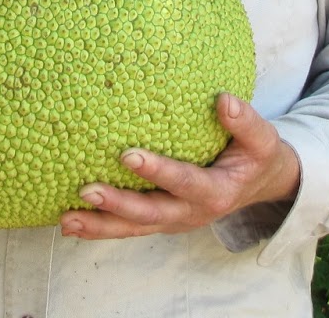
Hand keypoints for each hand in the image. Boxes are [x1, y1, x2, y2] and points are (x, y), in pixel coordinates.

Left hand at [60, 93, 300, 239]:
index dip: (158, 172)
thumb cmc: (255, 157)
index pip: (185, 183)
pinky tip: (70, 223)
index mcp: (217, 192)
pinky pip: (129, 227)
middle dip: (117, 206)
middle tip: (86, 190)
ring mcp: (174, 220)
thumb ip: (246, 122)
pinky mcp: (161, 221)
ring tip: (66, 220)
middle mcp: (192, 213)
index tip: (129, 155)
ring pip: (134, 228)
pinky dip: (101, 228)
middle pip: (151, 214)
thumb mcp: (262, 140)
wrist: (258, 185)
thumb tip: (224, 100)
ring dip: (100, 226)